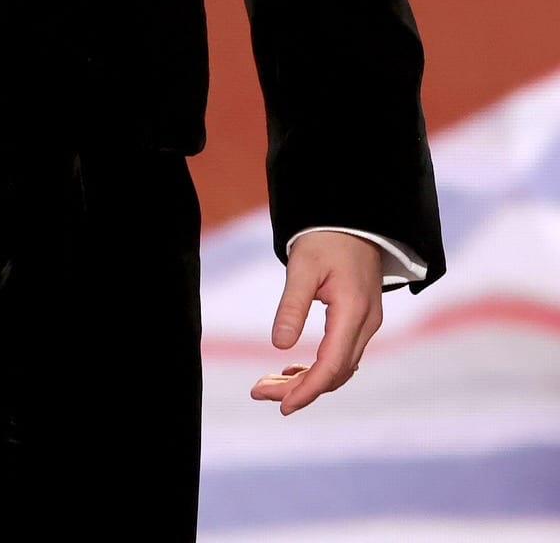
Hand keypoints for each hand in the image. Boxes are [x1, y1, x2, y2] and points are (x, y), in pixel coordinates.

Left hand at [250, 231, 382, 414]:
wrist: (352, 218)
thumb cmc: (325, 238)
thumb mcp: (302, 266)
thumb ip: (292, 305)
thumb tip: (280, 345)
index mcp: (353, 312)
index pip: (332, 365)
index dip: (308, 389)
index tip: (283, 406)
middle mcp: (366, 323)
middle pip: (335, 373)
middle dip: (299, 389)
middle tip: (259, 392)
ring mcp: (366, 323)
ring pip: (338, 367)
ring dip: (306, 380)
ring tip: (268, 385)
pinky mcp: (360, 320)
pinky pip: (341, 355)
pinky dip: (318, 367)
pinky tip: (291, 369)